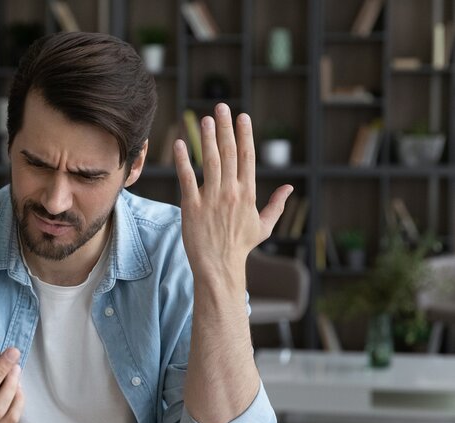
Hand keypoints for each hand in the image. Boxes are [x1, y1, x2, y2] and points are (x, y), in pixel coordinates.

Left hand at [173, 103, 292, 274]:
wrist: (219, 266)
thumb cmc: (240, 247)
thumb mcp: (264, 226)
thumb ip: (276, 205)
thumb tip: (290, 188)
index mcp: (248, 194)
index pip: (247, 157)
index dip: (245, 135)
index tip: (242, 117)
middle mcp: (231, 192)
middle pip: (229, 153)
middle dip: (226, 128)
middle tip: (221, 107)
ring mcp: (211, 199)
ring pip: (210, 162)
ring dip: (207, 138)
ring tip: (205, 119)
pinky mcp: (192, 207)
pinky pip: (187, 179)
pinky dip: (183, 161)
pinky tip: (180, 144)